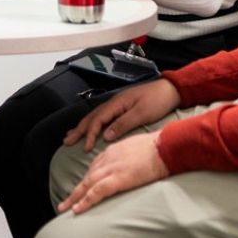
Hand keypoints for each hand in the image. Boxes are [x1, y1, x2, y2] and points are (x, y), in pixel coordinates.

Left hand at [57, 132, 168, 214]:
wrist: (167, 146)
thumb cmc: (160, 147)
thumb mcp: (139, 148)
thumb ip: (130, 156)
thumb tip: (132, 165)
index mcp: (114, 151)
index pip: (95, 167)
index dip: (87, 180)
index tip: (82, 188)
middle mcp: (108, 158)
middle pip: (87, 176)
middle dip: (76, 190)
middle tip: (65, 202)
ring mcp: (112, 168)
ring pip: (87, 184)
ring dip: (75, 198)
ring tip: (65, 209)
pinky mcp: (118, 178)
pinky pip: (97, 191)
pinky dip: (86, 201)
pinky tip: (77, 210)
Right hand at [63, 78, 180, 150]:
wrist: (170, 89)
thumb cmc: (157, 101)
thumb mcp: (141, 113)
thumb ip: (123, 124)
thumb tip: (105, 136)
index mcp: (116, 104)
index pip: (97, 120)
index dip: (90, 134)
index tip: (86, 148)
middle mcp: (113, 103)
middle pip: (91, 116)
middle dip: (79, 130)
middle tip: (66, 141)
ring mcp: (117, 104)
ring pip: (95, 116)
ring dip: (83, 126)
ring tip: (72, 135)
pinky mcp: (122, 107)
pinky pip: (102, 116)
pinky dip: (93, 123)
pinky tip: (91, 128)